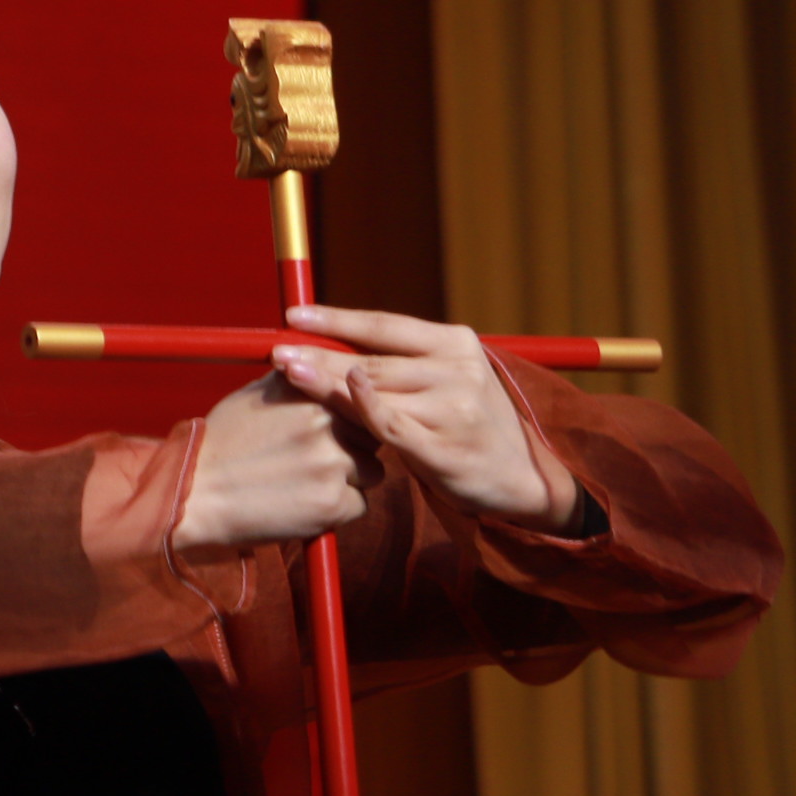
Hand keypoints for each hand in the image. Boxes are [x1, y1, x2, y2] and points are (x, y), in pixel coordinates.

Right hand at [173, 372, 381, 554]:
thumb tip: (319, 365)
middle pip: (373, 434)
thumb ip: (296, 379)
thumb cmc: (223, 442)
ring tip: (311, 482)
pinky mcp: (332, 503)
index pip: (362, 399)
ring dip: (351, 479)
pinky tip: (307, 504)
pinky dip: (339, 508)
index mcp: (312, 391)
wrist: (195, 492)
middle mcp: (327, 423)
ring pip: (372, 471)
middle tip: (321, 459)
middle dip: (355, 446)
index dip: (353, 416)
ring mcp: (333, 464)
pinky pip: (359, 505)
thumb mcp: (257, 393)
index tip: (340, 429)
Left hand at [271, 306, 583, 528]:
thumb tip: (332, 345)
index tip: (294, 316)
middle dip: (320, 354)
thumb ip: (401, 364)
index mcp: (456, 344)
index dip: (337, 318)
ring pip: (377, 391)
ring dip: (327, 383)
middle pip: (373, 359)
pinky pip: (392, 427)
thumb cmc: (466, 425)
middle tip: (276, 350)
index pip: (385, 326)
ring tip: (288, 374)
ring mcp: (454, 410)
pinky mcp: (446, 450)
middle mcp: (458, 371)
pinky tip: (338, 402)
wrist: (519, 478)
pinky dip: (364, 412)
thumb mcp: (446, 382)